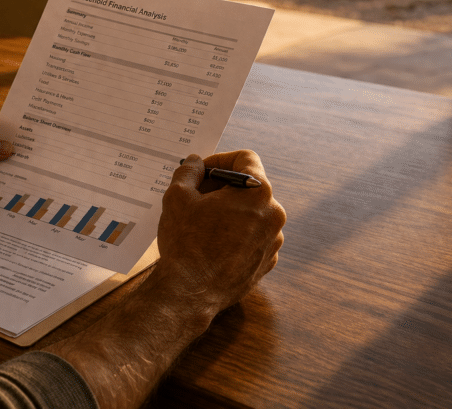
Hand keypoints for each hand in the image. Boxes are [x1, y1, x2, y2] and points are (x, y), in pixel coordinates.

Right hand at [151, 149, 285, 331]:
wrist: (190, 293)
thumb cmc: (185, 243)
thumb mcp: (178, 196)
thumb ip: (188, 171)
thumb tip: (196, 163)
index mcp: (258, 192)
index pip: (246, 158)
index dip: (220, 158)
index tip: (202, 171)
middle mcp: (273, 215)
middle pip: (249, 187)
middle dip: (222, 186)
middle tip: (196, 195)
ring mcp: (273, 241)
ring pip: (251, 213)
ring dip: (229, 211)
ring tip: (201, 221)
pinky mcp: (266, 262)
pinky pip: (253, 237)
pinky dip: (235, 234)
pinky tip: (211, 242)